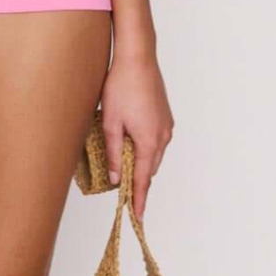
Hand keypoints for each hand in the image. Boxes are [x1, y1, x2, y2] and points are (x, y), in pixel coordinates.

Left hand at [99, 34, 172, 221]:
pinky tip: (129, 139)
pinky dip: (144, 146)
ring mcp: (166, 125)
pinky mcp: (164, 115)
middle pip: (149, 168)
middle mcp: (163, 136)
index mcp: (149, 141)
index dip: (139, 200)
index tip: (137, 218)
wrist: (137, 57)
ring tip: (121, 161)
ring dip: (140, 160)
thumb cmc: (121, 87)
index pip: (144, 180)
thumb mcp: (110, 122)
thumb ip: (114, 153)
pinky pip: (155, 140)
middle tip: (120, 187)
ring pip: (152, 153)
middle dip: (136, 179)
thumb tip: (117, 178)